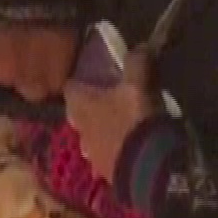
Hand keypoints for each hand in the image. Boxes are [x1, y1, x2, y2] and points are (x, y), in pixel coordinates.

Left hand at [63, 48, 160, 176]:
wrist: (145, 169)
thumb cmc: (135, 120)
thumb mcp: (138, 86)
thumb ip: (136, 63)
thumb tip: (140, 46)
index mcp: (80, 105)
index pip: (71, 88)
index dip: (81, 81)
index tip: (94, 78)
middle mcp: (79, 129)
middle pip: (79, 113)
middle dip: (92, 107)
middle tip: (110, 100)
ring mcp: (90, 153)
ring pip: (92, 135)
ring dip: (102, 130)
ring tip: (122, 124)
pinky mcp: (105, 172)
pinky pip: (106, 156)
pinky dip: (115, 149)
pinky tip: (129, 148)